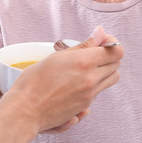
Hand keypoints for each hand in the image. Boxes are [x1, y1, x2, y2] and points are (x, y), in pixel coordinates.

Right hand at [0, 26, 122, 134]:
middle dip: (108, 57)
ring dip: (104, 71)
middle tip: (92, 53)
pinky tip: (77, 82)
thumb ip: (83, 45)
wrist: (25, 110)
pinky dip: (94, 84)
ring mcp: (90, 95)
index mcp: (85, 62)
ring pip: (111, 79)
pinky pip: (99, 92)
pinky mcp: (85, 106)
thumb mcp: (57, 56)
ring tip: (85, 68)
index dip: (111, 43)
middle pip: (116, 65)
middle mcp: (91, 79)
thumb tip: (100, 32)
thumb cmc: (33, 82)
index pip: (117, 51)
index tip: (101, 42)